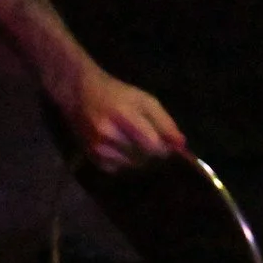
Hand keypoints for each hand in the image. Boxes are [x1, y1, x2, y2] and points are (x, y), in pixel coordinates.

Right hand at [63, 68, 185, 170]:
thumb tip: (182, 146)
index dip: (163, 147)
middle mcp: (109, 135)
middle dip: (152, 152)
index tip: (164, 142)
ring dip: (139, 158)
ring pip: (133, 166)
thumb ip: (165, 122)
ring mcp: (98, 149)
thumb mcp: (144, 100)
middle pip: (145, 158)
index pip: (154, 146)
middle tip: (146, 137)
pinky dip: (124, 161)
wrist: (79, 93)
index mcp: (124, 116)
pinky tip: (119, 146)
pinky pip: (119, 169)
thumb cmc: (117, 94)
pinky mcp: (93, 158)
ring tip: (131, 139)